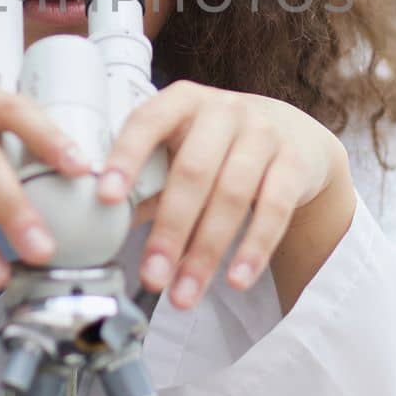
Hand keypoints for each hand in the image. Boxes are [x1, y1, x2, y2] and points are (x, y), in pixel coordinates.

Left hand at [95, 80, 346, 308]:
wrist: (293, 135)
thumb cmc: (218, 146)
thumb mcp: (181, 148)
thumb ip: (146, 180)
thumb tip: (100, 225)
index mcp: (182, 101)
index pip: (148, 122)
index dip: (126, 158)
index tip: (107, 199)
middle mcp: (224, 110)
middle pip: (194, 171)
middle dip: (170, 229)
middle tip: (150, 277)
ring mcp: (264, 134)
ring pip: (233, 196)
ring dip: (206, 251)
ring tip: (184, 294)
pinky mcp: (294, 163)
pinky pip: (274, 210)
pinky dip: (254, 249)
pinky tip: (235, 280)